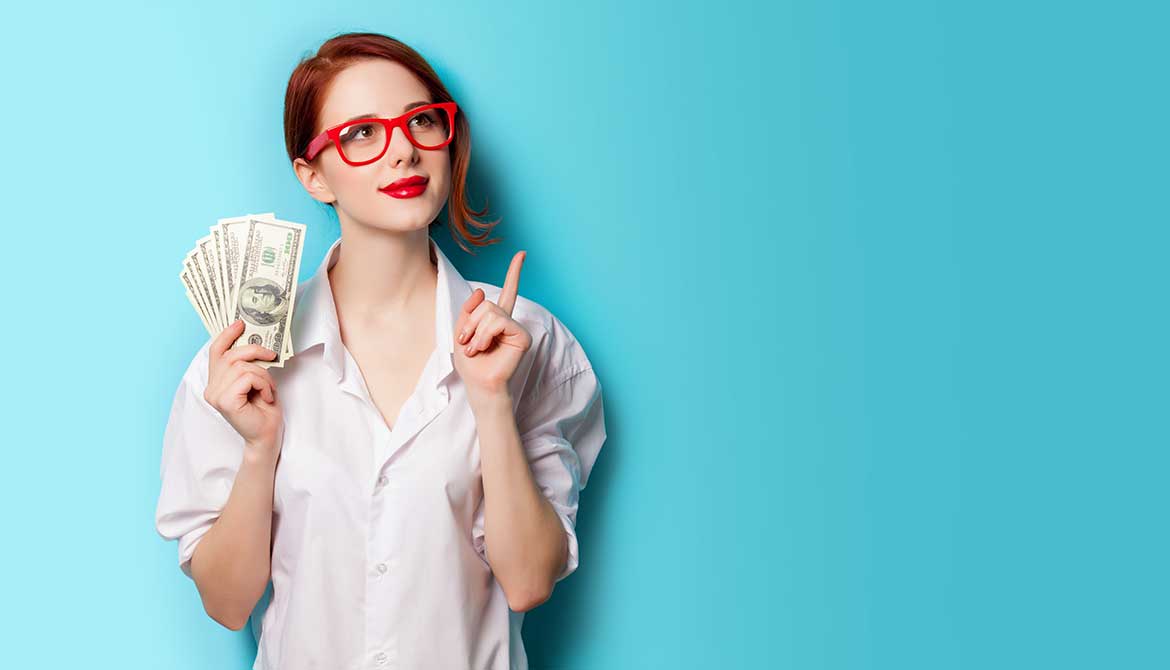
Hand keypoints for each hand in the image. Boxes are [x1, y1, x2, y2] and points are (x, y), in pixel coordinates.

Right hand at [204, 319, 283, 453]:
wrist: (267, 436)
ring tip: (268, 389)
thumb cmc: (263, 410)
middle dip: (255, 352)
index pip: (216, 352)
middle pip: (231, 355)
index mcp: (216, 382)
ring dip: (263, 375)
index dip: (227, 335)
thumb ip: (248, 364)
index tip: (240, 324)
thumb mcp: (256, 380)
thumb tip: (254, 341)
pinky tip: (266, 397)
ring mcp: (215, 395)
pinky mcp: (225, 401)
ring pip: (242, 366)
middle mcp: (211, 388)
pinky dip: (263, 384)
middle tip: (271, 356)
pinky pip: (248, 378)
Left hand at [453, 250, 532, 396]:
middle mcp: (509, 321)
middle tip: (467, 343)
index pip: (507, 292)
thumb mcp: (461, 332)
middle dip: (470, 323)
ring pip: (490, 312)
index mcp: (497, 319)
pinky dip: (485, 335)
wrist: (479, 385)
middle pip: (486, 303)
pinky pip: (498, 322)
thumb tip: (481, 291)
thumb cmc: (471, 365)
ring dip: (476, 332)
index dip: (514, 273)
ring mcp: (517, 328)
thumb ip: (468, 311)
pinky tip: (485, 348)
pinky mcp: (522, 336)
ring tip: (476, 348)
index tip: (522, 254)